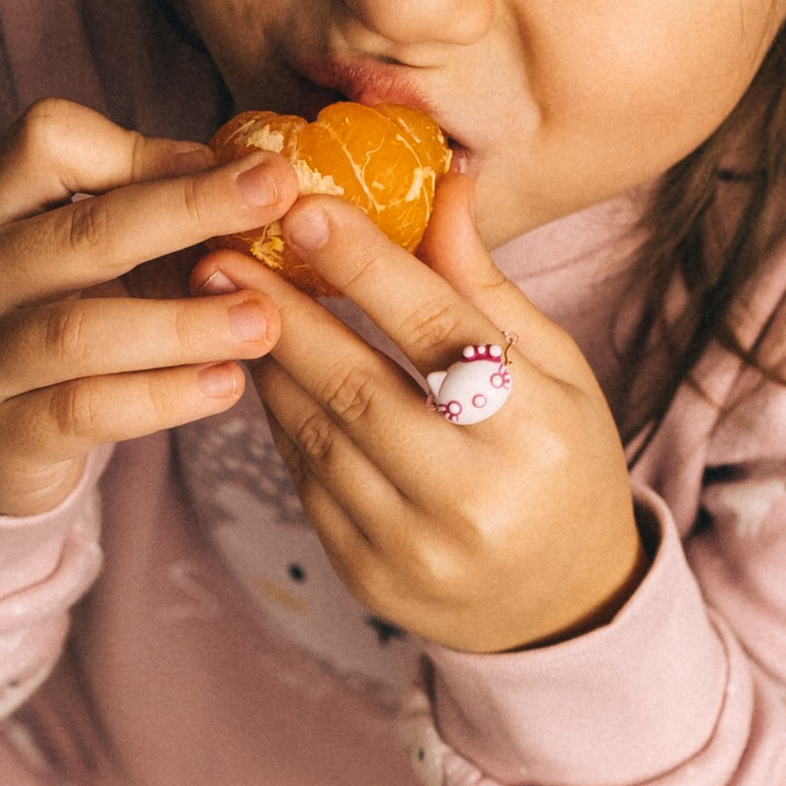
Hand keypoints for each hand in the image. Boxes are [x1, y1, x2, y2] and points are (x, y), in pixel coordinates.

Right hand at [0, 98, 299, 516]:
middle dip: (189, 209)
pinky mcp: (1, 436)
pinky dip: (162, 398)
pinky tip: (226, 385)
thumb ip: (155, 215)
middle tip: (276, 195)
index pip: (45, 140)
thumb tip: (261, 178)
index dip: (137, 145)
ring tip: (264, 321)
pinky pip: (86, 411)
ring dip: (183, 323)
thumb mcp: (89, 257)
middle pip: (81, 232)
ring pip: (80, 333)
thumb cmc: (63, 324)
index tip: (219, 163)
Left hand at [194, 170, 647, 655]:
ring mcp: (415, 546)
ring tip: (223, 299)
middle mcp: (475, 496)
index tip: (303, 208)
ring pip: (317, 434)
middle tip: (222, 250)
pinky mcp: (367, 576)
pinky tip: (261, 368)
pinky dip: (280, 418)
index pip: (438, 331)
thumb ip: (486, 285)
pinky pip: (305, 481)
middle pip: (359, 385)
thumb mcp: (555, 368)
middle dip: (283, 310)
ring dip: (267, 360)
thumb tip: (440, 182)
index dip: (365, 266)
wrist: (564, 602)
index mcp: (536, 430)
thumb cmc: (563, 461)